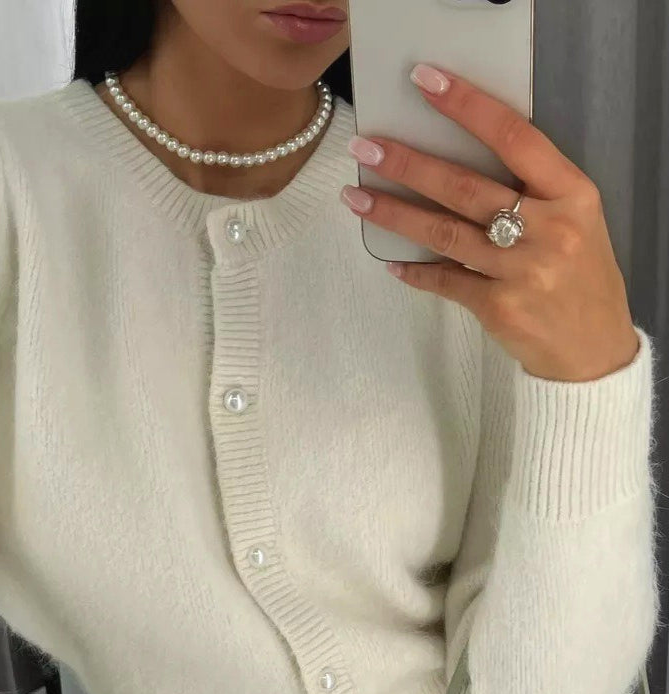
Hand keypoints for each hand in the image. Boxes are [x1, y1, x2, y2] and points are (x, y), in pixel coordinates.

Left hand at [341, 63, 639, 382]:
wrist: (594, 351)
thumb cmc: (582, 278)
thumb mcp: (577, 221)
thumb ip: (534, 191)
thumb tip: (459, 161)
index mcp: (572, 195)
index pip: (514, 137)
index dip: (467, 106)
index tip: (427, 83)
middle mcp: (548, 229)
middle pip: (465, 186)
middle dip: (409, 164)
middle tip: (366, 147)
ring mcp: (522, 271)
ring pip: (444, 233)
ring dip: (395, 214)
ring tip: (357, 197)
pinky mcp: (499, 308)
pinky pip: (445, 280)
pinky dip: (415, 271)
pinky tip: (390, 260)